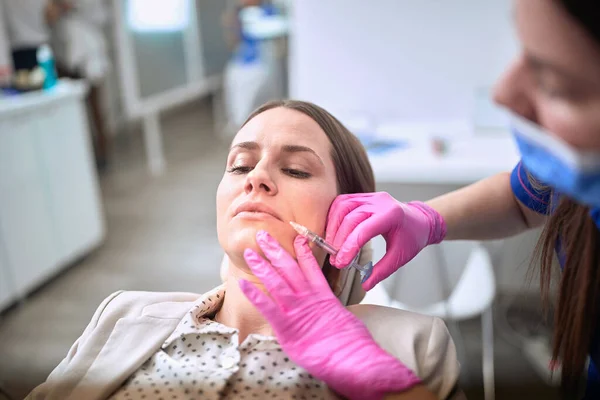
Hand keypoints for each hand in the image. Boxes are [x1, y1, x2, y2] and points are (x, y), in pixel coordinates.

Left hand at [239, 231, 420, 399]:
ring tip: (249, 252)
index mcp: (324, 295)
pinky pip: (266, 306)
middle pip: (289, 267)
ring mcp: (297, 310)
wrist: (353, 358)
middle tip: (263, 235)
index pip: (311, 267)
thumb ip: (330, 312)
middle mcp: (309, 297)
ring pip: (275, 281)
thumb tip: (329, 313)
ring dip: (261, 265)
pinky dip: (253, 294)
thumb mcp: (343, 320)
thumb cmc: (353, 344)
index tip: (296, 237)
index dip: (302, 251)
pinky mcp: (286, 327)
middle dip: (275, 250)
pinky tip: (242, 283)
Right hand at [326, 193, 445, 290]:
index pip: (363, 231)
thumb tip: (365, 285)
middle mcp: (379, 202)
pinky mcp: (364, 196)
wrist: (419, 219)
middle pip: (350, 218)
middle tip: (334, 260)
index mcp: (392, 215)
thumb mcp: (400, 257)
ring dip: (333, 227)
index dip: (348, 248)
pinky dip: (333, 217)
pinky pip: (342, 202)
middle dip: (338, 240)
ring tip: (330, 247)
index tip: (340, 263)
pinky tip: (332, 232)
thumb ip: (382, 271)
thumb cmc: (412, 237)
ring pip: (342, 206)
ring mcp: (370, 196)